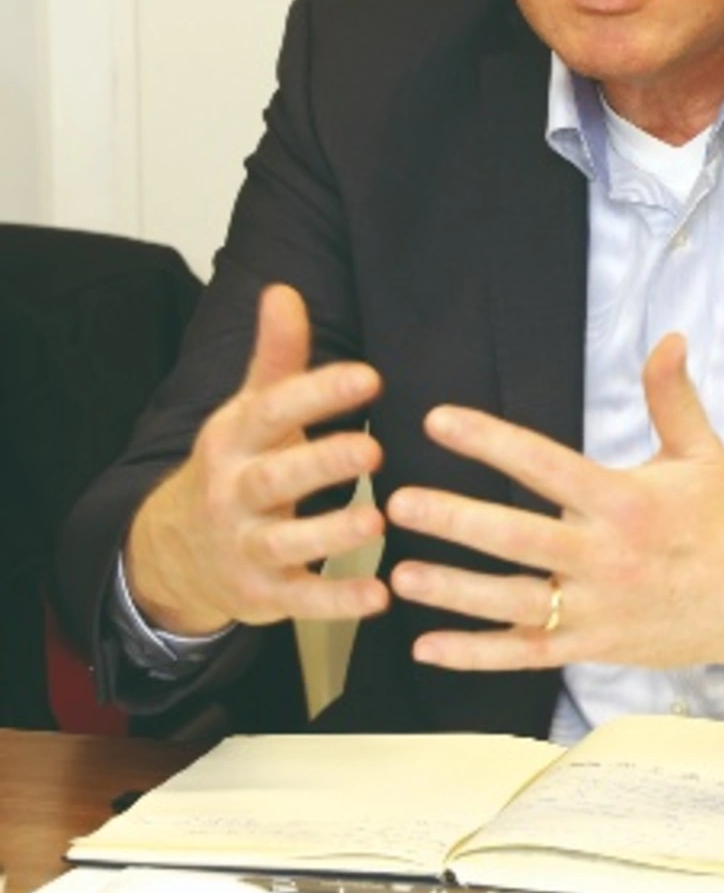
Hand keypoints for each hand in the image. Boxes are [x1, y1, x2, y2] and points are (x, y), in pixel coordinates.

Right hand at [125, 284, 389, 634]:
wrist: (176, 551)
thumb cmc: (237, 464)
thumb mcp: (250, 409)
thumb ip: (276, 357)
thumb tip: (283, 290)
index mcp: (235, 438)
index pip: (274, 410)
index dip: (318, 393)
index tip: (369, 376)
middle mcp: (234, 492)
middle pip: (275, 479)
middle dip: (322, 465)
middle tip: (374, 451)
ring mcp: (244, 547)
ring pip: (285, 543)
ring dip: (331, 534)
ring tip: (377, 521)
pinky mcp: (262, 596)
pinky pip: (300, 600)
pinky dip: (336, 601)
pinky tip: (378, 597)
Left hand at [385, 333, 723, 672]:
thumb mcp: (701, 452)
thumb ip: (672, 395)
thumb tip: (669, 337)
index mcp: (625, 501)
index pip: (545, 465)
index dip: (490, 441)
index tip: (439, 420)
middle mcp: (607, 557)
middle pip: (518, 538)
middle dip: (456, 521)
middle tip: (399, 503)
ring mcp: (598, 610)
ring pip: (514, 603)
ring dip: (454, 591)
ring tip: (398, 574)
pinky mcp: (594, 648)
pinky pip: (528, 655)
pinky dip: (476, 656)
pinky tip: (427, 646)